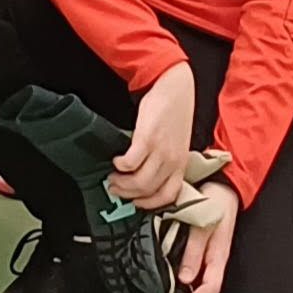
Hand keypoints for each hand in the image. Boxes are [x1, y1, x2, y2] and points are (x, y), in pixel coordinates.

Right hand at [109, 60, 193, 210]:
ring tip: (112, 177)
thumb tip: (146, 173)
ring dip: (122, 183)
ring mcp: (160, 151)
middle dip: (128, 194)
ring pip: (139, 181)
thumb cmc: (174, 113)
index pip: (168, 196)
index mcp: (180, 164)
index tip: (136, 202)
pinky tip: (116, 161)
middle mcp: (172, 161)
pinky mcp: (147, 138)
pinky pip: (131, 162)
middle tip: (115, 189)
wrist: (175, 88)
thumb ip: (165, 159)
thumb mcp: (177, 142)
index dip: (150, 204)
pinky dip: (121, 166)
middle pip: (148, 190)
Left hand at [162, 176, 239, 292]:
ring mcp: (208, 254)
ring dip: (181, 287)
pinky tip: (167, 268)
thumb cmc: (217, 201)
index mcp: (218, 257)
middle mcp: (214, 260)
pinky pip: (192, 265)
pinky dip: (180, 271)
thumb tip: (185, 278)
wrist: (223, 185)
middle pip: (202, 290)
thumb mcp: (204, 224)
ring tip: (161, 287)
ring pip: (196, 279)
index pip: (208, 290)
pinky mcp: (201, 245)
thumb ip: (195, 250)